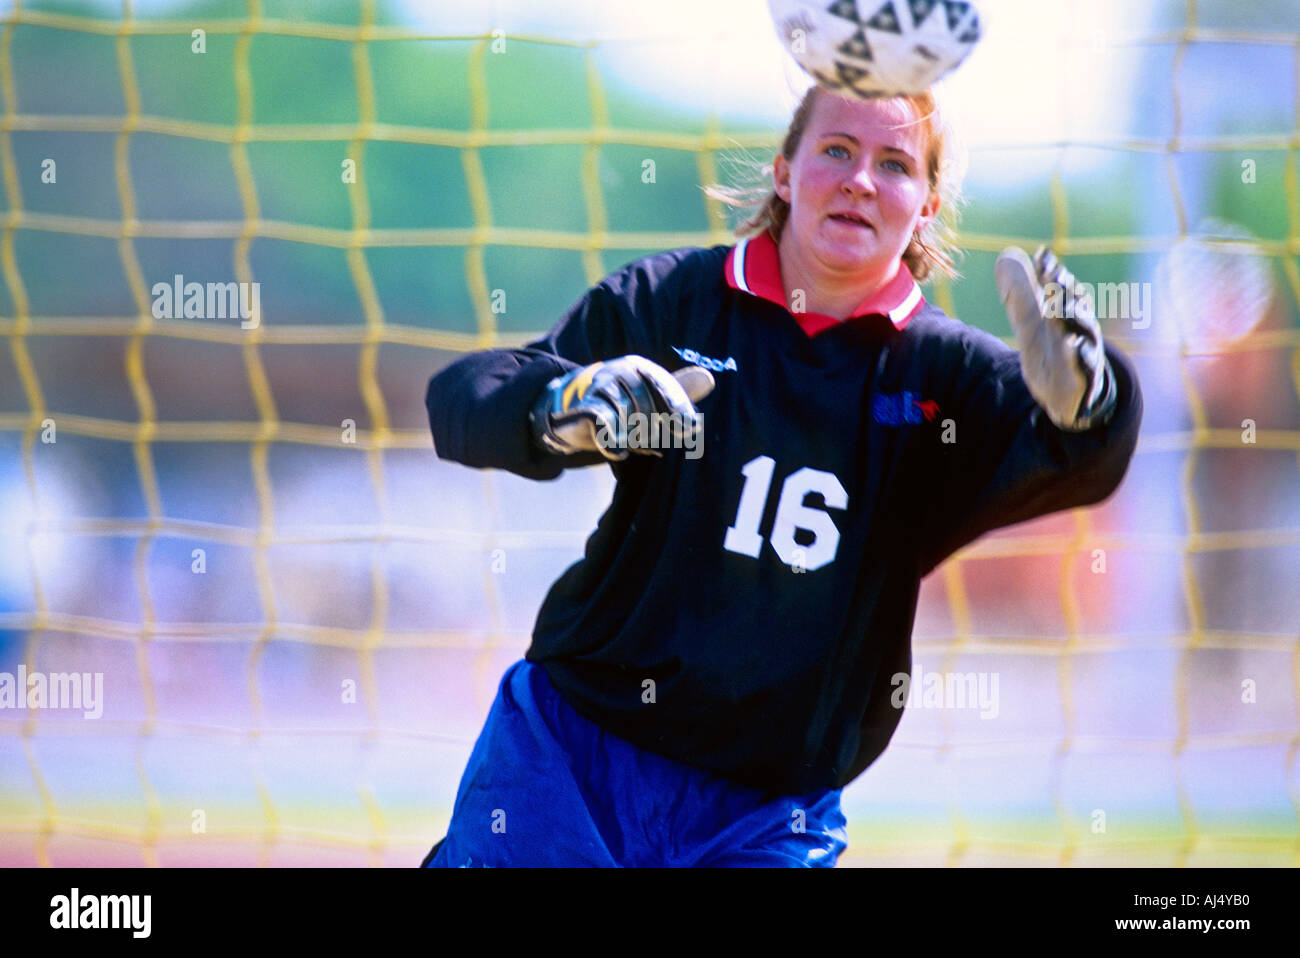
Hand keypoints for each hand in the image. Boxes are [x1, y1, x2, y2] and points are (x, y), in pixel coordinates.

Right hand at [530, 355, 714, 459]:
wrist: (568, 414)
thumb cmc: (617, 406)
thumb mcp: (649, 398)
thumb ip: (677, 392)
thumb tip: (709, 379)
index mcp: (638, 367)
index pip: (665, 389)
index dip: (677, 411)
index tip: (686, 430)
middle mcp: (619, 372)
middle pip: (648, 407)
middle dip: (652, 430)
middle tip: (647, 442)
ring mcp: (599, 389)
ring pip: (630, 420)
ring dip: (634, 439)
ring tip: (630, 444)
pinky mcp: (584, 409)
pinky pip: (607, 428)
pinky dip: (614, 444)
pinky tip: (620, 453)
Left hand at [995, 245, 1116, 431]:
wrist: (1066, 395)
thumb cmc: (1051, 351)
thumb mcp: (1031, 321)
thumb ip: (1019, 292)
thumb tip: (1006, 254)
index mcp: (1064, 313)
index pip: (1058, 287)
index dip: (1050, 271)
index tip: (1041, 254)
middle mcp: (1078, 328)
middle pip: (1072, 304)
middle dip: (1063, 289)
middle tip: (1050, 274)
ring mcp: (1085, 351)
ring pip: (1084, 330)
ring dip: (1074, 317)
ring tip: (1060, 306)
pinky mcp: (1085, 375)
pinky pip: (1085, 364)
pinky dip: (1080, 354)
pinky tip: (1072, 344)